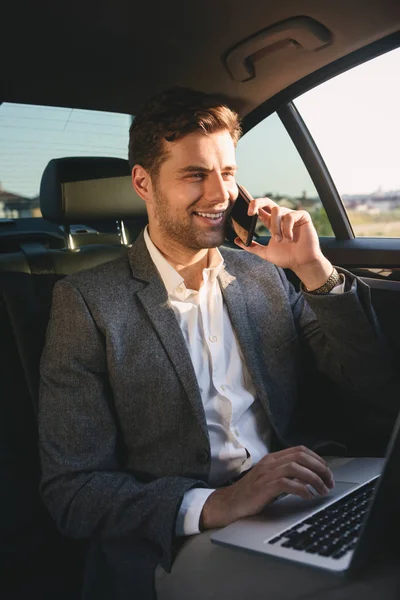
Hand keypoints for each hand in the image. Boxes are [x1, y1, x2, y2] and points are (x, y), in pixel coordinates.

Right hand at [200, 446, 334, 529]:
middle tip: (330, 482)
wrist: (229, 503)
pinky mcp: (264, 487)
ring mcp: (267, 473)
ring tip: (323, 490)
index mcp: (273, 458)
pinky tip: (308, 496)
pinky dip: (302, 489)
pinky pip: (288, 483)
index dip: (317, 459)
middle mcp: (271, 462)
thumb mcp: (269, 479)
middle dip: (320, 468)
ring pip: (297, 467)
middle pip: (301, 456)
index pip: (300, 450)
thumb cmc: (250, 494)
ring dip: (314, 479)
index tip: (327, 471)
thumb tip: (310, 478)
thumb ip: (286, 475)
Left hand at [234, 195, 332, 289]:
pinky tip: (290, 239)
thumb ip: (251, 246)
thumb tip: (235, 240)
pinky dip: (287, 228)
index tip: (245, 212)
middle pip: (267, 201)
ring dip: (275, 227)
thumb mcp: (265, 252)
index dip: (251, 206)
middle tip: (250, 212)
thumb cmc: (286, 257)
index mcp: (271, 223)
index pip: (260, 209)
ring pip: (277, 210)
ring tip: (280, 240)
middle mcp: (280, 217)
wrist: (302, 263)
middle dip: (257, 203)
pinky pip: (290, 216)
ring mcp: (291, 215)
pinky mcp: (302, 216)